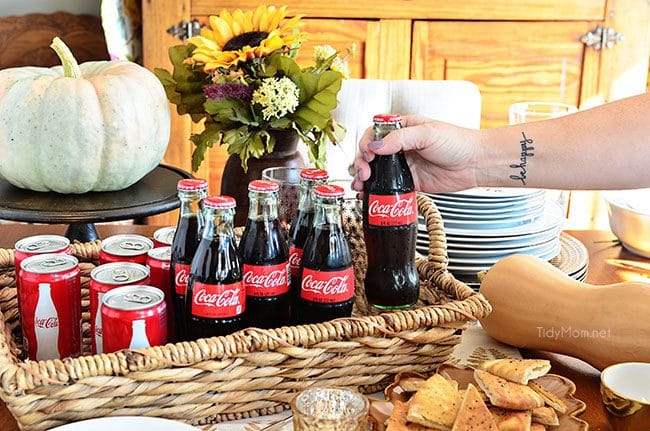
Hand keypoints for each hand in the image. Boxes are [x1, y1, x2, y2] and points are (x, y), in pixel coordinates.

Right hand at [352, 115, 482, 193]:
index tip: (368, 153)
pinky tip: (369, 194)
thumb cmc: (458, 142)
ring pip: (376, 171)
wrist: (475, 164)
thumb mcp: (427, 133)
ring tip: (360, 185)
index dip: (367, 143)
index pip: (375, 132)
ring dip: (364, 178)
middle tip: (364, 173)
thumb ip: (400, 138)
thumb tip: (376, 145)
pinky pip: (388, 187)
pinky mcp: (409, 181)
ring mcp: (404, 165)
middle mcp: (401, 146)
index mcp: (403, 128)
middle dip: (362, 163)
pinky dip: (376, 191)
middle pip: (371, 153)